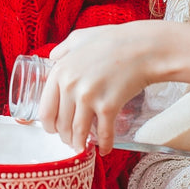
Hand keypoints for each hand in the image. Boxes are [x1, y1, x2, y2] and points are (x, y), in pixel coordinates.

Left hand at [38, 21, 177, 153]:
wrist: (143, 47)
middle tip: (70, 140)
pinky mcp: (108, 106)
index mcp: (60, 72)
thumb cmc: (113, 41)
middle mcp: (70, 86)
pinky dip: (104, 145)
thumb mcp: (80, 38)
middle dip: (64, 137)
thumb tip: (52, 57)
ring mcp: (89, 97)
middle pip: (61, 124)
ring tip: (82, 147)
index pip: (46, 110)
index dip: (49, 125)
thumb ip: (63, 49)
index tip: (54, 129)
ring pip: (78, 132)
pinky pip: (103, 133)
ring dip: (79, 144)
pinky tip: (105, 150)